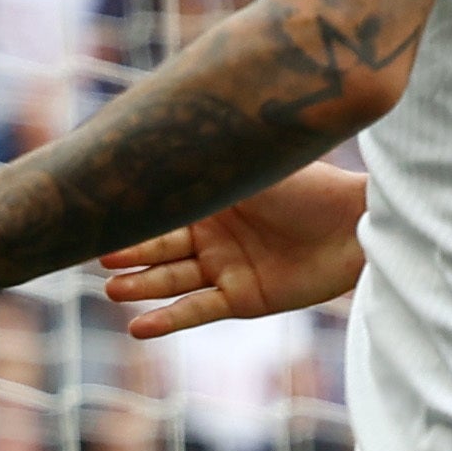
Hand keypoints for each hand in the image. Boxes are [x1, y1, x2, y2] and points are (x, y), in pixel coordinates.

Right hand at [102, 165, 368, 340]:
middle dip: (129, 252)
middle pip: (158, 247)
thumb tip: (155, 124)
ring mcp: (224, 268)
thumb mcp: (252, 168)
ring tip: (112, 289)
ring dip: (141, 285)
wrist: (358, 225)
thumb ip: (206, 158)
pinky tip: (139, 326)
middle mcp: (210, 234)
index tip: (93, 218)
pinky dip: (168, 319)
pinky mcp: (243, 299)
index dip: (129, 218)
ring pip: (171, 280)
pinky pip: (197, 310)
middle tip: (97, 254)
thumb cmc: (310, 187)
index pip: (160, 211)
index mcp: (209, 200)